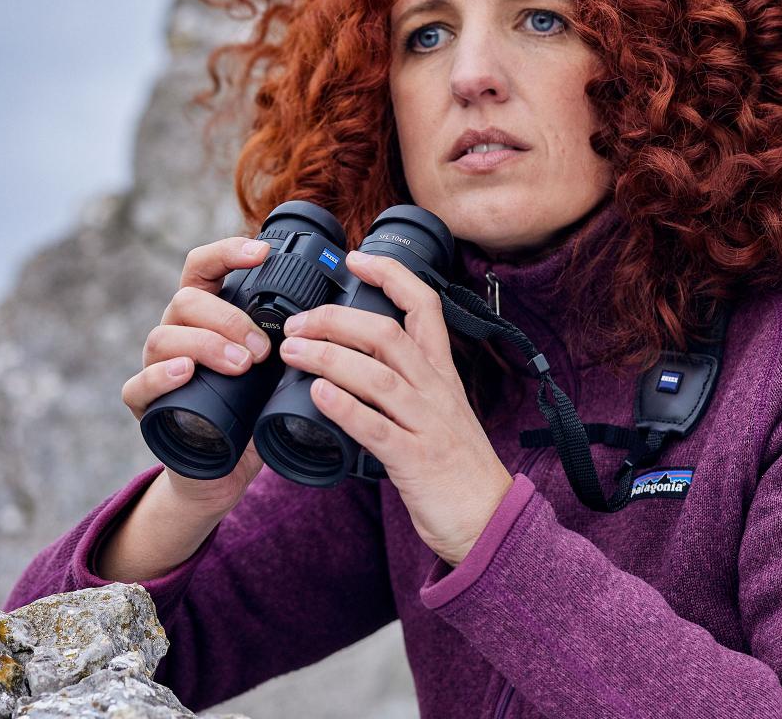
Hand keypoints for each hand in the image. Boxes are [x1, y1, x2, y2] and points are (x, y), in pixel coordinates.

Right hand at [121, 235, 277, 516]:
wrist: (224, 471)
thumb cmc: (252, 411)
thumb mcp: (278, 370)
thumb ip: (293, 340)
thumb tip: (340, 311)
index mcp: (206, 315)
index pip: (204, 267)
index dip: (228, 252)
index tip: (263, 252)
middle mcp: (178, 333)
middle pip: (187, 300)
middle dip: (229, 318)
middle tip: (264, 349)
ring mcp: (158, 367)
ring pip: (164, 337)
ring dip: (206, 345)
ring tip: (242, 366)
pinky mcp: (146, 405)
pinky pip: (139, 384)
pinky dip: (161, 376)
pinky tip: (186, 372)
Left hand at [277, 249, 513, 565]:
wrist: (490, 523)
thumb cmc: (456, 470)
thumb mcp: (437, 414)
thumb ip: (406, 387)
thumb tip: (353, 366)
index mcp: (442, 374)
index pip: (424, 306)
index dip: (391, 275)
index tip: (356, 258)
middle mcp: (436, 391)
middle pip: (387, 334)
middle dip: (336, 319)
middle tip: (296, 322)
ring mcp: (427, 424)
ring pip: (378, 375)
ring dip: (329, 358)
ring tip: (291, 350)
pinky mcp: (415, 460)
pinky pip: (377, 429)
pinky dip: (345, 409)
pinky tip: (317, 397)